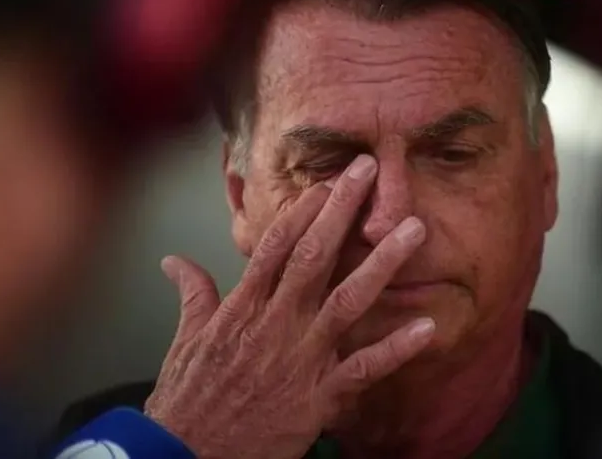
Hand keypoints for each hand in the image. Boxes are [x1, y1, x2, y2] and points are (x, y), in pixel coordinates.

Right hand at [143, 154, 432, 458]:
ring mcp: (300, 357)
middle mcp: (276, 322)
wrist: (186, 455)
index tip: (328, 182)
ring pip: (348, 299)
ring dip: (382, 262)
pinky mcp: (319, 396)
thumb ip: (192, 294)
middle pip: (315, 255)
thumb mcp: (184, 340)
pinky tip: (427, 326)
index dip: (304, 210)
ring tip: (413, 230)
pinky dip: (396, 348)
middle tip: (369, 171)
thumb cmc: (188, 399)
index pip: (277, 245)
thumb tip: (174, 261)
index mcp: (243, 307)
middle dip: (343, 210)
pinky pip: (364, 368)